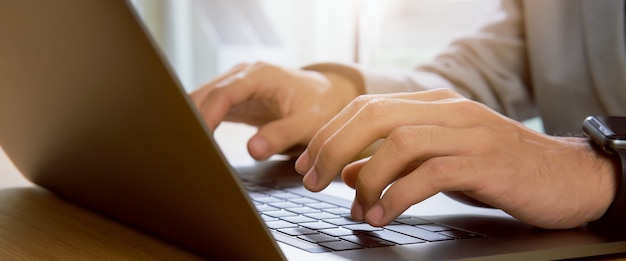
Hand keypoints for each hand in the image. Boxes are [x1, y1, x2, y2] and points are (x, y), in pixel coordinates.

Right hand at [190, 62, 360, 159]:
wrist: (327, 95)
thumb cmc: (321, 106)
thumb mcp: (309, 123)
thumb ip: (282, 135)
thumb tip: (253, 150)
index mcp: (260, 75)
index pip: (223, 94)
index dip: (206, 116)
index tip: (198, 141)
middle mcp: (242, 75)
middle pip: (205, 95)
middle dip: (191, 121)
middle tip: (185, 152)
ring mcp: (235, 85)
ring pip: (201, 101)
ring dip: (192, 123)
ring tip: (187, 151)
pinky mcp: (233, 99)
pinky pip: (208, 109)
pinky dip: (200, 125)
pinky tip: (196, 145)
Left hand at [295, 88, 616, 228]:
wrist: (566, 176)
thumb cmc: (498, 168)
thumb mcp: (437, 161)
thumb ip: (392, 163)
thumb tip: (346, 173)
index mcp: (432, 105)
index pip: (366, 107)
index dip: (329, 135)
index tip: (307, 164)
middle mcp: (448, 111)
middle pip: (374, 116)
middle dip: (334, 149)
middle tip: (314, 182)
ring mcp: (469, 133)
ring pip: (400, 142)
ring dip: (366, 178)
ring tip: (354, 209)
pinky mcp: (487, 162)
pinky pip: (432, 173)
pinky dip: (399, 195)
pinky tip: (383, 214)